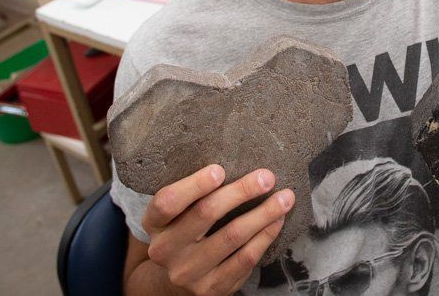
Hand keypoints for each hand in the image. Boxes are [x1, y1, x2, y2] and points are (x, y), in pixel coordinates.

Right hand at [142, 164, 292, 294]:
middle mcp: (165, 249)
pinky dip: (265, 236)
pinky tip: (277, 221)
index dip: (194, 185)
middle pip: (205, 214)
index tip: (220, 169)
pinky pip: (245, 258)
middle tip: (266, 177)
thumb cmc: (184, 232)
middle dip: (241, 191)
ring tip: (285, 198)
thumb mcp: (176, 213)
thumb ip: (193, 193)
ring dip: (263, 214)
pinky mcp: (210, 288)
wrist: (177, 280)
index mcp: (154, 223)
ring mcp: (187, 272)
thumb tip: (237, 156)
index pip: (167, 202)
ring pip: (231, 236)